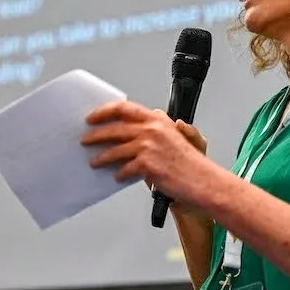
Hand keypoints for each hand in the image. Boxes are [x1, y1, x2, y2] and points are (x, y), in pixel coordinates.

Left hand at [81, 100, 215, 209]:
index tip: (92, 117)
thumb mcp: (175, 136)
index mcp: (157, 119)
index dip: (104, 111)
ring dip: (102, 157)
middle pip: (115, 129)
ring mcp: (148, 146)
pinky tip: (116, 177)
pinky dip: (119, 174)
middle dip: (96, 135)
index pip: (124, 108)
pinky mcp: (147, 164)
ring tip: (94, 162)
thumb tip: (133, 131)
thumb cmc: (191, 163)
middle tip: (85, 139)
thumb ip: (156, 130)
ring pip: (115, 150)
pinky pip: (125, 169)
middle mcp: (152, 129)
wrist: (204, 181)